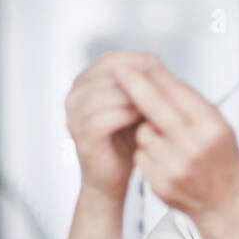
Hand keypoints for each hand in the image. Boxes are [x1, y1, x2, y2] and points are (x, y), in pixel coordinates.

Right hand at [64, 51, 153, 203]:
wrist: (112, 179)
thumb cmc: (126, 140)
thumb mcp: (135, 106)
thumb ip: (140, 85)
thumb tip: (157, 64)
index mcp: (86, 83)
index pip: (111, 60)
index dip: (136, 60)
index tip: (161, 65)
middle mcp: (75, 96)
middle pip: (108, 74)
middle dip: (138, 77)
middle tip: (163, 85)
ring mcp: (75, 116)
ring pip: (105, 93)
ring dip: (134, 96)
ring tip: (156, 103)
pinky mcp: (81, 135)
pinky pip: (103, 117)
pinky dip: (126, 115)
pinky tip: (145, 119)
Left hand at [113, 56, 238, 226]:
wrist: (225, 204)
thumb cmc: (221, 158)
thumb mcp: (218, 126)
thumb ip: (191, 102)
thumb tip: (156, 73)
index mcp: (212, 127)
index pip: (178, 93)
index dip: (155, 75)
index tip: (138, 62)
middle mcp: (195, 146)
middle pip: (155, 107)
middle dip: (134, 86)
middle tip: (118, 70)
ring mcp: (176, 166)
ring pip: (143, 133)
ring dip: (147, 131)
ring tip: (169, 142)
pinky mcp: (160, 182)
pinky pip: (141, 155)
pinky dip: (147, 153)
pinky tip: (165, 160)